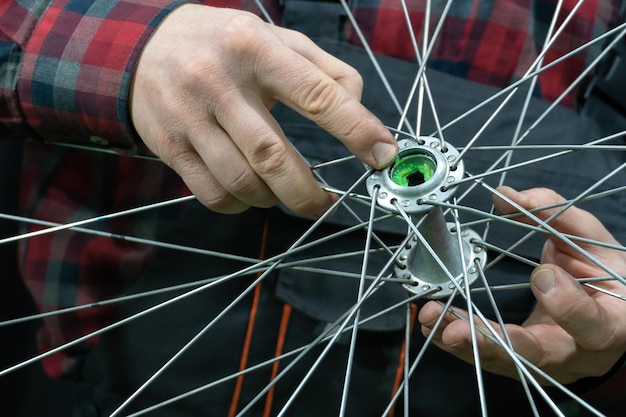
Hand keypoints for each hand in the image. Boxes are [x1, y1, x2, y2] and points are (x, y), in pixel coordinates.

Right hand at [129, 5, 396, 216]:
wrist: (144, 49)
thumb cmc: (225, 46)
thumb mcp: (276, 39)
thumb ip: (325, 70)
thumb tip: (359, 109)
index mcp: (256, 48)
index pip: (316, 94)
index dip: (356, 129)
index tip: (383, 155)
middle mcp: (220, 81)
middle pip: (273, 155)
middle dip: (307, 191)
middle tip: (326, 202)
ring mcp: (189, 116)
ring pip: (242, 180)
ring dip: (273, 199)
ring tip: (283, 192)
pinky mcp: (169, 145)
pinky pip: (212, 193)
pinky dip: (240, 205)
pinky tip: (250, 194)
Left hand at [419, 186, 625, 383]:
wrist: (608, 311)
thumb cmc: (602, 272)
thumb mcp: (590, 240)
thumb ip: (553, 214)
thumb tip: (505, 195)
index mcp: (611, 324)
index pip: (593, 326)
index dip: (567, 305)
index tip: (543, 274)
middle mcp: (578, 353)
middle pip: (535, 356)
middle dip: (490, 342)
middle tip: (454, 329)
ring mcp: (548, 364)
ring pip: (503, 361)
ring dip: (463, 343)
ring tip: (431, 321)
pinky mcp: (522, 364)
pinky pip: (490, 357)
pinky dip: (459, 342)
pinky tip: (434, 327)